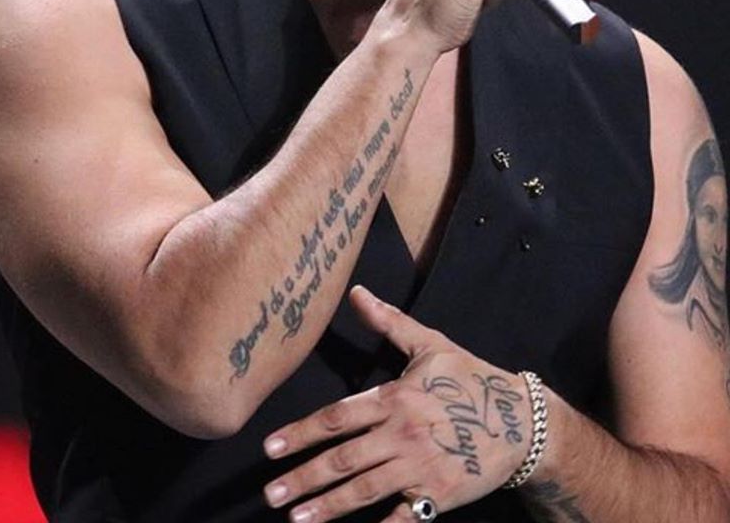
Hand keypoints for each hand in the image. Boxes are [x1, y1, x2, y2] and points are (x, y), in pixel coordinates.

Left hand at [263, 286, 531, 521]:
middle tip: (269, 493)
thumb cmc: (470, 378)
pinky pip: (401, 519)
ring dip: (326, 506)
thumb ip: (389, 322)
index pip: (338, 417)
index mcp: (396, 397)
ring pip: (364, 490)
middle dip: (303, 477)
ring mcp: (420, 468)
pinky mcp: (438, 495)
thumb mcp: (430, 344)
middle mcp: (402, 434)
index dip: (302, 432)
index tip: (270, 447)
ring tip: (295, 518)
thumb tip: (356, 292)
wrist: (521, 422)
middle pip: (343, 459)